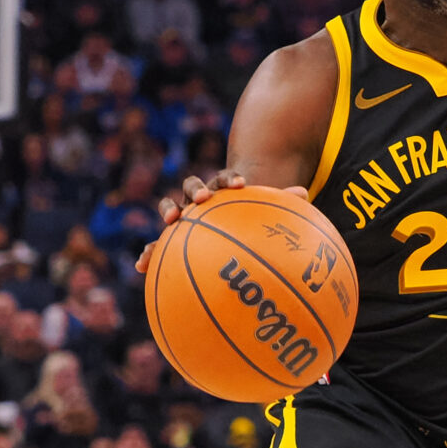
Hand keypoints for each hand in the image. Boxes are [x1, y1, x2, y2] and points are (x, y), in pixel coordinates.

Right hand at [134, 171, 309, 272]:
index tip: (240, 185)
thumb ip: (279, 203)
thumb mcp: (261, 215)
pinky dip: (149, 253)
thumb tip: (304, 192)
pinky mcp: (170, 238)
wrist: (221, 225)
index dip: (230, 180)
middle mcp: (198, 200)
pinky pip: (157, 245)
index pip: (224, 180)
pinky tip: (142, 267)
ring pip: (170, 207)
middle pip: (192, 186)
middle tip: (203, 198)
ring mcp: (182, 216)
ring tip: (171, 220)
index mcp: (221, 191)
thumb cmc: (244, 222)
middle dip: (196, 189)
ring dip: (168, 210)